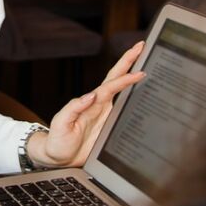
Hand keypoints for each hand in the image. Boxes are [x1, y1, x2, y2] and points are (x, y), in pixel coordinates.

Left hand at [28, 41, 145, 168]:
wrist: (58, 157)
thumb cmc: (57, 140)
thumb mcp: (61, 123)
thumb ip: (74, 108)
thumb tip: (90, 95)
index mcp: (90, 102)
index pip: (110, 86)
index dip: (124, 78)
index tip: (138, 72)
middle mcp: (100, 105)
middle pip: (117, 79)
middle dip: (129, 62)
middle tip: (141, 47)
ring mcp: (106, 114)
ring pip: (123, 92)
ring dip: (133, 76)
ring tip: (147, 63)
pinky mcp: (110, 127)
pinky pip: (125, 110)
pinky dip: (135, 99)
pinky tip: (146, 94)